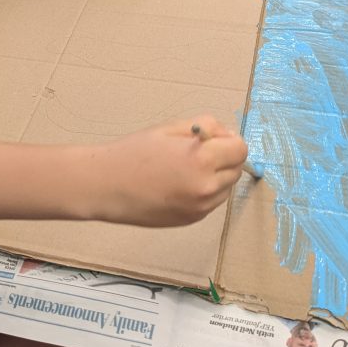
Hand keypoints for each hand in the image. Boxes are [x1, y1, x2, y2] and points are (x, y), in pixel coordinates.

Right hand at [98, 114, 247, 226]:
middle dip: (224, 157)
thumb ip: (205, 127)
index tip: (214, 137)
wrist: (107, 186)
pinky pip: (211, 201)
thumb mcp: (170, 128)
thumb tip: (226, 134)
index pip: (240, 149)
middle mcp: (206, 188)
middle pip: (237, 169)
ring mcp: (200, 208)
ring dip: (217, 174)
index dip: (229, 140)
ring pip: (226, 187)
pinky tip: (179, 182)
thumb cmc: (134, 152)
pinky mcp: (192, 220)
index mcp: (201, 160)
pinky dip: (204, 190)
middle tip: (199, 149)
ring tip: (186, 166)